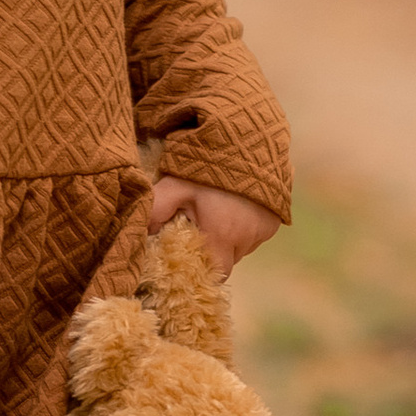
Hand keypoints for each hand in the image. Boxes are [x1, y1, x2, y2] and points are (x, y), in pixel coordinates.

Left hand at [145, 177, 283, 280]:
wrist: (246, 141)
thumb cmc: (206, 166)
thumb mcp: (174, 185)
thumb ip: (155, 212)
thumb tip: (141, 236)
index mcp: (221, 236)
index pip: (214, 274)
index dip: (201, 270)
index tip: (190, 258)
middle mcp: (247, 239)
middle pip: (227, 260)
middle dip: (212, 251)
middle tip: (198, 228)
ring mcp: (264, 231)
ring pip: (242, 248)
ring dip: (229, 239)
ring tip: (217, 214)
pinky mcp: (275, 221)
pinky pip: (256, 235)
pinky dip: (245, 228)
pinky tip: (235, 208)